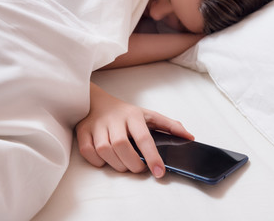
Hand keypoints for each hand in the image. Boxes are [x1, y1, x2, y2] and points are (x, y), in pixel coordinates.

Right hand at [75, 82, 193, 177]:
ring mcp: (96, 125)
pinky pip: (88, 151)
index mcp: (133, 115)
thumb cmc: (126, 113)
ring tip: (125, 165)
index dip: (152, 157)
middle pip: (122, 146)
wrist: (97, 102)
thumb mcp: (149, 115)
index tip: (159, 172)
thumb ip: (170, 126)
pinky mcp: (83, 131)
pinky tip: (106, 160)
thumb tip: (190, 137)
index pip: (144, 138)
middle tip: (139, 168)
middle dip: (133, 164)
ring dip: (117, 164)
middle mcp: (114, 119)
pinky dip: (97, 161)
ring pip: (105, 150)